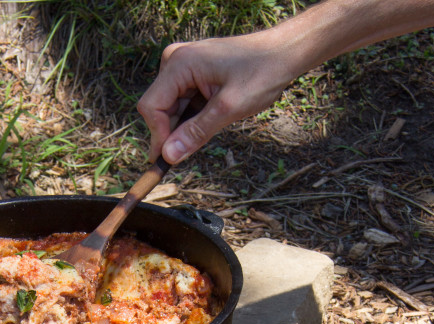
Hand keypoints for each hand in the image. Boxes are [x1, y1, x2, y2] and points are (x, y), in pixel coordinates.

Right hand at [137, 31, 301, 163]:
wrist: (282, 54)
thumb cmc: (261, 73)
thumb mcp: (228, 108)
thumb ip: (196, 132)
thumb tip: (169, 156)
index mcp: (180, 64)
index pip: (151, 107)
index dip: (159, 136)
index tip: (172, 159)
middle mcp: (175, 61)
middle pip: (158, 109)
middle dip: (174, 131)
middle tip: (197, 147)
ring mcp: (183, 67)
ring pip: (170, 109)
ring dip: (186, 125)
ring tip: (215, 122)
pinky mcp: (192, 74)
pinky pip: (182, 103)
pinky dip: (194, 117)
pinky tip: (214, 116)